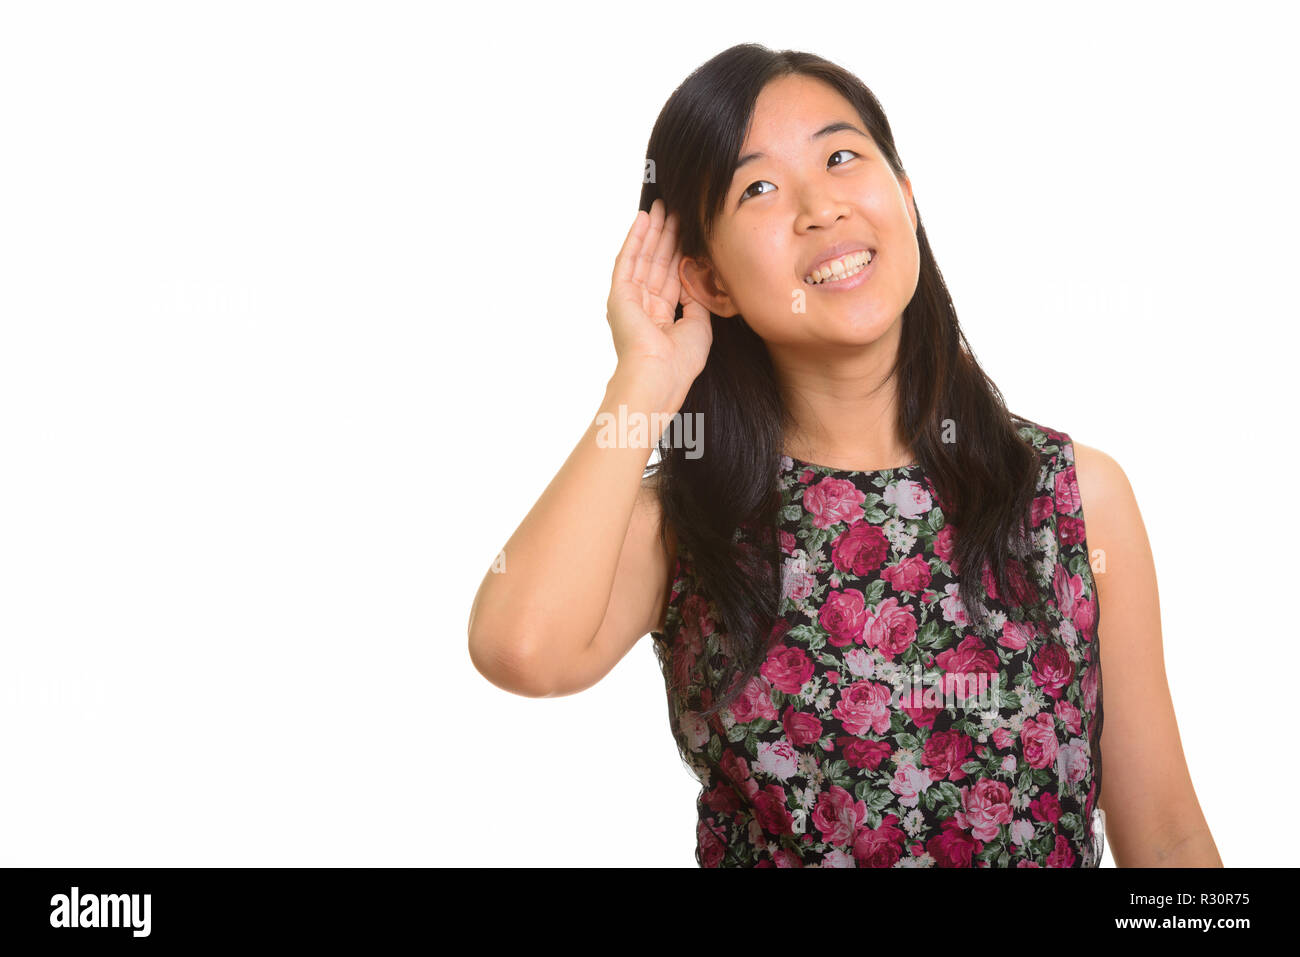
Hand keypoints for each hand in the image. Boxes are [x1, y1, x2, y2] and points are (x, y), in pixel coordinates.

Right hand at [605, 198, 712, 406]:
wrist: (658, 374)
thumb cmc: (680, 362)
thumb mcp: (699, 326)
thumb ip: (696, 301)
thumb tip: (696, 280)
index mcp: (661, 318)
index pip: (671, 276)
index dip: (679, 252)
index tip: (687, 229)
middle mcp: (643, 307)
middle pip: (657, 262)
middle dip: (666, 235)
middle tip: (674, 208)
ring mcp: (630, 300)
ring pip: (643, 256)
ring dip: (652, 231)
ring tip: (661, 205)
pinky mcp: (619, 294)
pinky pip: (628, 259)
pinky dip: (635, 238)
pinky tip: (642, 219)